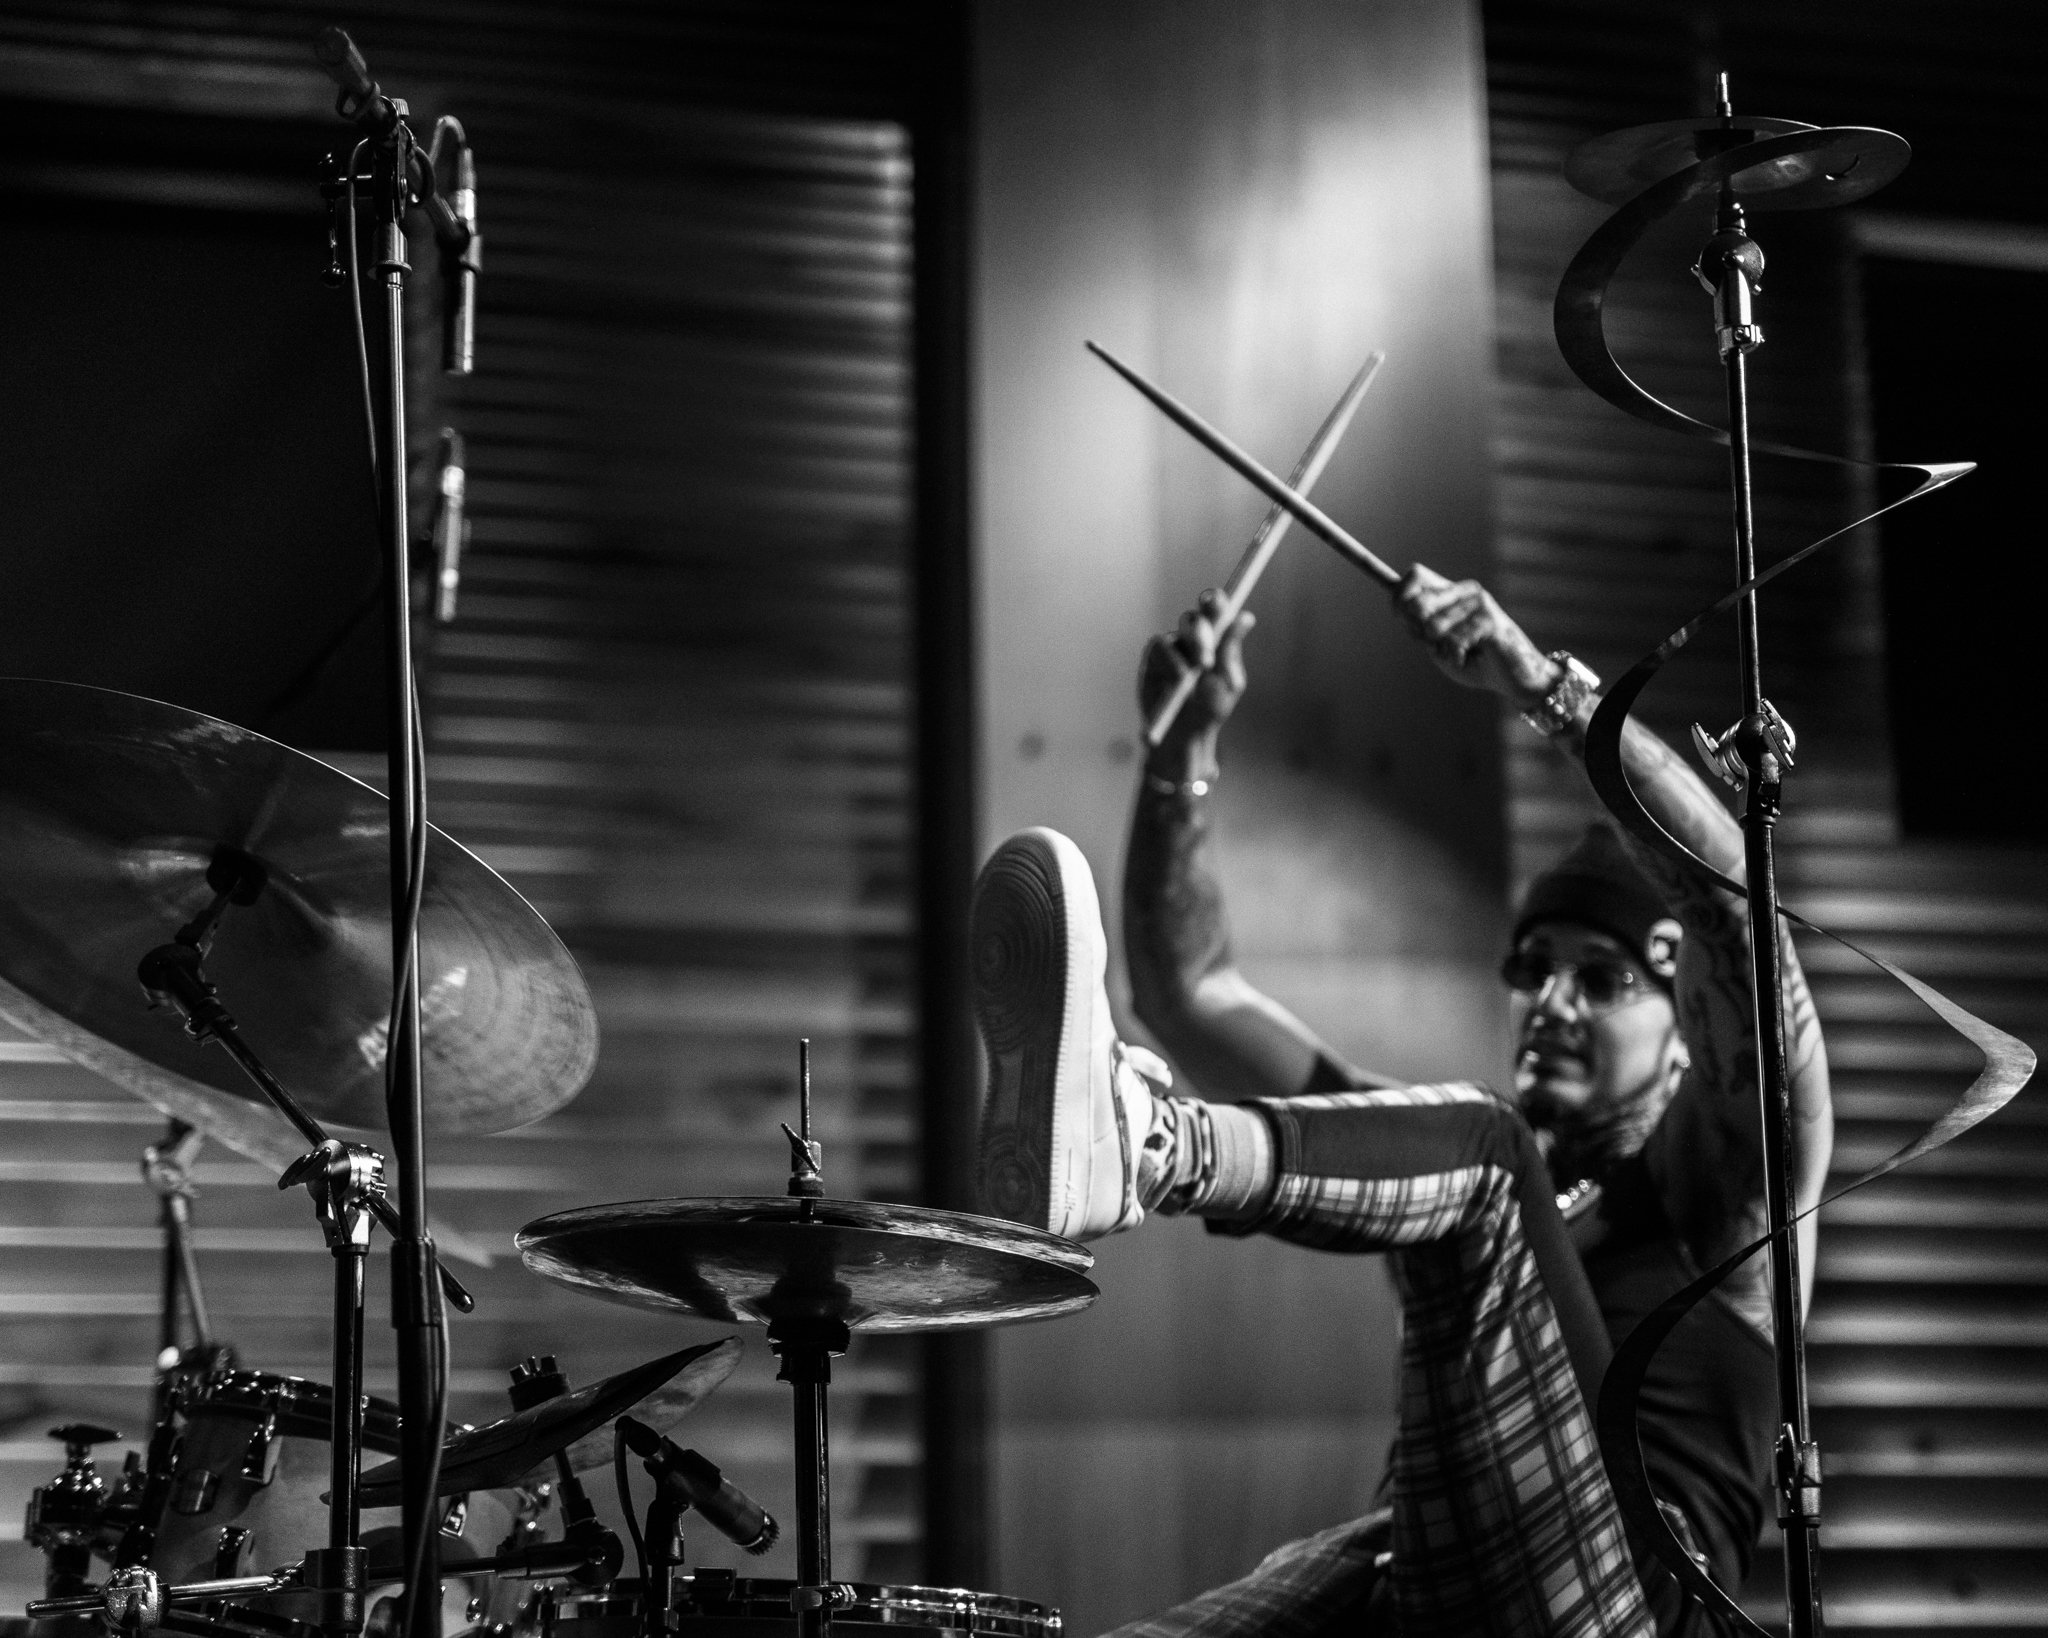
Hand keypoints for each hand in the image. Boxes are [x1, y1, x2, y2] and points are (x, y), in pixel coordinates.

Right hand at [1138, 589, 1250, 773]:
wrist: (1184, 736)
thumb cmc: (1210, 710)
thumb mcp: (1228, 684)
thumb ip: (1232, 652)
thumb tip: (1246, 617)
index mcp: (1216, 639)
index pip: (1215, 609)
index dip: (1215, 600)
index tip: (1217, 604)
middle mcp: (1192, 638)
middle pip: (1194, 617)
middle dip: (1202, 634)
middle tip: (1208, 659)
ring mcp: (1172, 647)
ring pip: (1177, 631)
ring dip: (1189, 650)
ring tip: (1194, 676)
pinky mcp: (1153, 658)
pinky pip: (1159, 648)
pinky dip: (1171, 663)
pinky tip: (1179, 681)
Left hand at [1395, 564, 1554, 702]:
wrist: (1514, 678)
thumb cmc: (1474, 663)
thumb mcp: (1438, 647)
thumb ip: (1420, 630)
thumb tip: (1402, 611)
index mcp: (1453, 593)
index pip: (1416, 575)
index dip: (1400, 596)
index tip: (1401, 617)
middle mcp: (1467, 592)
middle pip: (1419, 603)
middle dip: (1417, 631)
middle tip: (1435, 644)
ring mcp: (1480, 604)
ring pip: (1433, 627)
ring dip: (1440, 649)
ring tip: (1458, 653)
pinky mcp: (1490, 621)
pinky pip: (1453, 641)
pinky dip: (1454, 657)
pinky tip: (1467, 658)